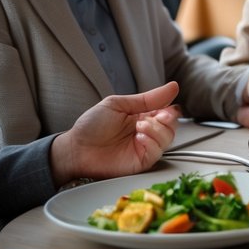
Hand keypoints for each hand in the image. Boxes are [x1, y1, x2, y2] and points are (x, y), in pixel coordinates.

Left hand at [50, 81, 181, 185]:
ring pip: (167, 138)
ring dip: (157, 129)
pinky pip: (157, 152)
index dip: (170, 108)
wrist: (76, 149)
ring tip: (140, 126)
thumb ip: (146, 98)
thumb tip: (172, 87)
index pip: (167, 111)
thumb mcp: (118, 104)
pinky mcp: (141, 162)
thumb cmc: (91, 126)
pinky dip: (152, 143)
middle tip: (157, 116)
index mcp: (142, 115)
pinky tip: (139, 137)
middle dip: (168, 118)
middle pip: (171, 125)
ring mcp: (144, 147)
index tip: (166, 106)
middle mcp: (146, 132)